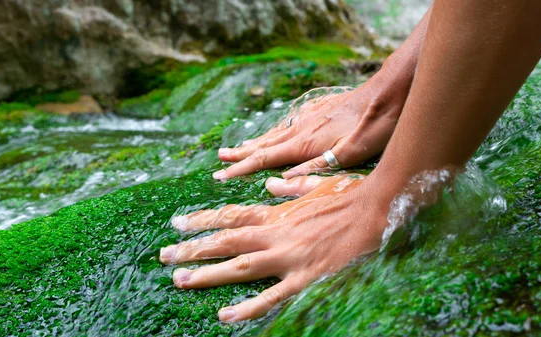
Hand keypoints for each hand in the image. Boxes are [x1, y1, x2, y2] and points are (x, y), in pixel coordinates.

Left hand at [159, 174, 387, 321]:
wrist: (377, 210)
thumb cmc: (349, 197)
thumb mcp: (317, 186)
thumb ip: (290, 186)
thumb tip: (269, 183)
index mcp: (277, 213)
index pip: (230, 216)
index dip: (201, 220)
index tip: (176, 222)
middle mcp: (275, 235)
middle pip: (224, 242)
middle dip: (191, 249)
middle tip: (164, 257)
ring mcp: (288, 258)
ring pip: (238, 267)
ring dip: (206, 274)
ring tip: (178, 281)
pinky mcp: (305, 278)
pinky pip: (271, 296)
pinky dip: (248, 308)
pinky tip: (225, 316)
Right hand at [213, 64, 411, 180]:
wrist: (389, 93)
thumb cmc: (374, 126)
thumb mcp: (350, 154)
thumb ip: (316, 167)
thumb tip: (282, 179)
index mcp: (305, 143)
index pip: (265, 159)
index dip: (242, 169)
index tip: (221, 176)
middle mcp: (302, 129)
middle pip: (264, 145)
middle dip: (240, 156)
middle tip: (218, 163)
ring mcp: (310, 118)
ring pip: (274, 134)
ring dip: (253, 144)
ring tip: (236, 149)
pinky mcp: (319, 111)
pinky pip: (288, 125)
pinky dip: (273, 133)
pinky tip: (274, 133)